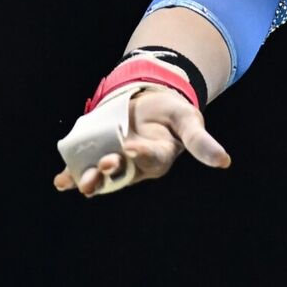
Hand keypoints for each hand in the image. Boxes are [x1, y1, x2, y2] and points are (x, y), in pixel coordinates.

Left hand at [53, 88, 230, 196]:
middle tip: (104, 163)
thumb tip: (225, 162)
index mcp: (159, 156)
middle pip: (122, 172)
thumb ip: (201, 141)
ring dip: (88, 179)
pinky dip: (71, 175)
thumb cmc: (173, 114)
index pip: (151, 158)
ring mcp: (115, 160)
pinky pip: (83, 168)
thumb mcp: (188, 121)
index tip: (132, 147)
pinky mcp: (97, 154)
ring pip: (100, 175)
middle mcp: (135, 164)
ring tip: (76, 183)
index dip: (142, 154)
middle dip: (110, 170)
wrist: (150, 103)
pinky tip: (61, 181)